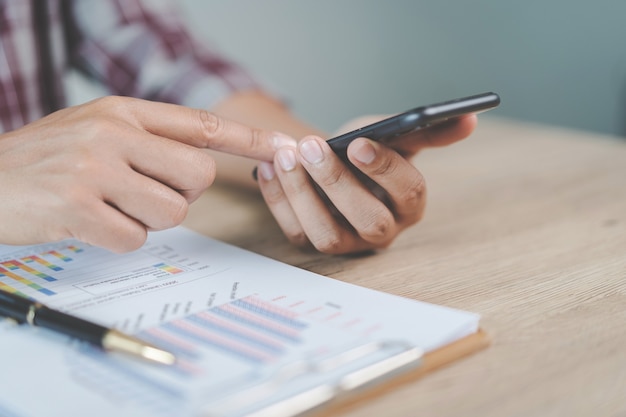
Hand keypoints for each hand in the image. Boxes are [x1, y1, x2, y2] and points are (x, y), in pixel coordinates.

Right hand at [0, 96, 281, 251]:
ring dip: (148, 219)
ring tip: (109, 206)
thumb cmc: (46, 161)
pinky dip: (119, 239)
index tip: (284, 147)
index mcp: (122, 112)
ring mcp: (95, 168)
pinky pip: (136, 238)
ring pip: (173, 210)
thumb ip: (147, 140)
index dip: (248, 139)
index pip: (201, 124)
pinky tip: (90, 223)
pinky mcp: (78, 207)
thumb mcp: (94, 131)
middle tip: (143, 193)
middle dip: (182, 193)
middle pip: (199, 174)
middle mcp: (113, 132)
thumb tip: (201, 167)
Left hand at [255, 115, 476, 253]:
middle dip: (337, 182)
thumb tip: (470, 118)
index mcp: (410, 204)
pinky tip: (268, 167)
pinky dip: (278, 200)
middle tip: (311, 146)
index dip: (384, 169)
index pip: (408, 192)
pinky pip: (295, 231)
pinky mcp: (315, 244)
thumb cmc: (370, 152)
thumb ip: (428, 129)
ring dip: (302, 194)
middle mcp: (383, 231)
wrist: (338, 169)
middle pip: (367, 220)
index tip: (358, 143)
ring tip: (284, 155)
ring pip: (327, 234)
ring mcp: (348, 242)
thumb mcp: (396, 136)